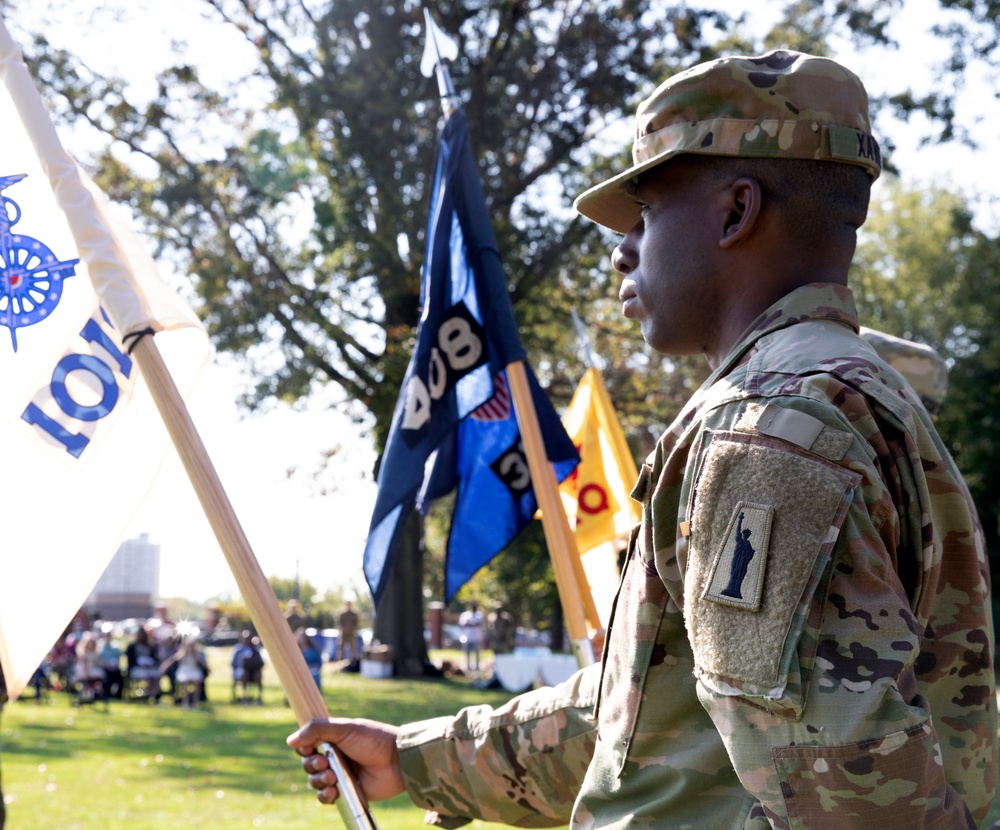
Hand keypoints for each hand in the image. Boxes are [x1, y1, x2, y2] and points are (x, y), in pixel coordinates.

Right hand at [287, 718, 404, 804]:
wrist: (396, 762)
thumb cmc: (373, 740)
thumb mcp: (345, 729)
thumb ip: (318, 730)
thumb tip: (290, 740)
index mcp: (334, 739)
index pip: (307, 744)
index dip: (304, 748)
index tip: (309, 748)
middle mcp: (334, 756)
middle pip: (308, 764)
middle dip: (312, 765)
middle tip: (326, 763)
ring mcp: (340, 775)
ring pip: (314, 781)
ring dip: (318, 780)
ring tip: (333, 778)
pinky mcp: (346, 792)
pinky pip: (325, 798)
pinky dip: (325, 796)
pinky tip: (333, 791)